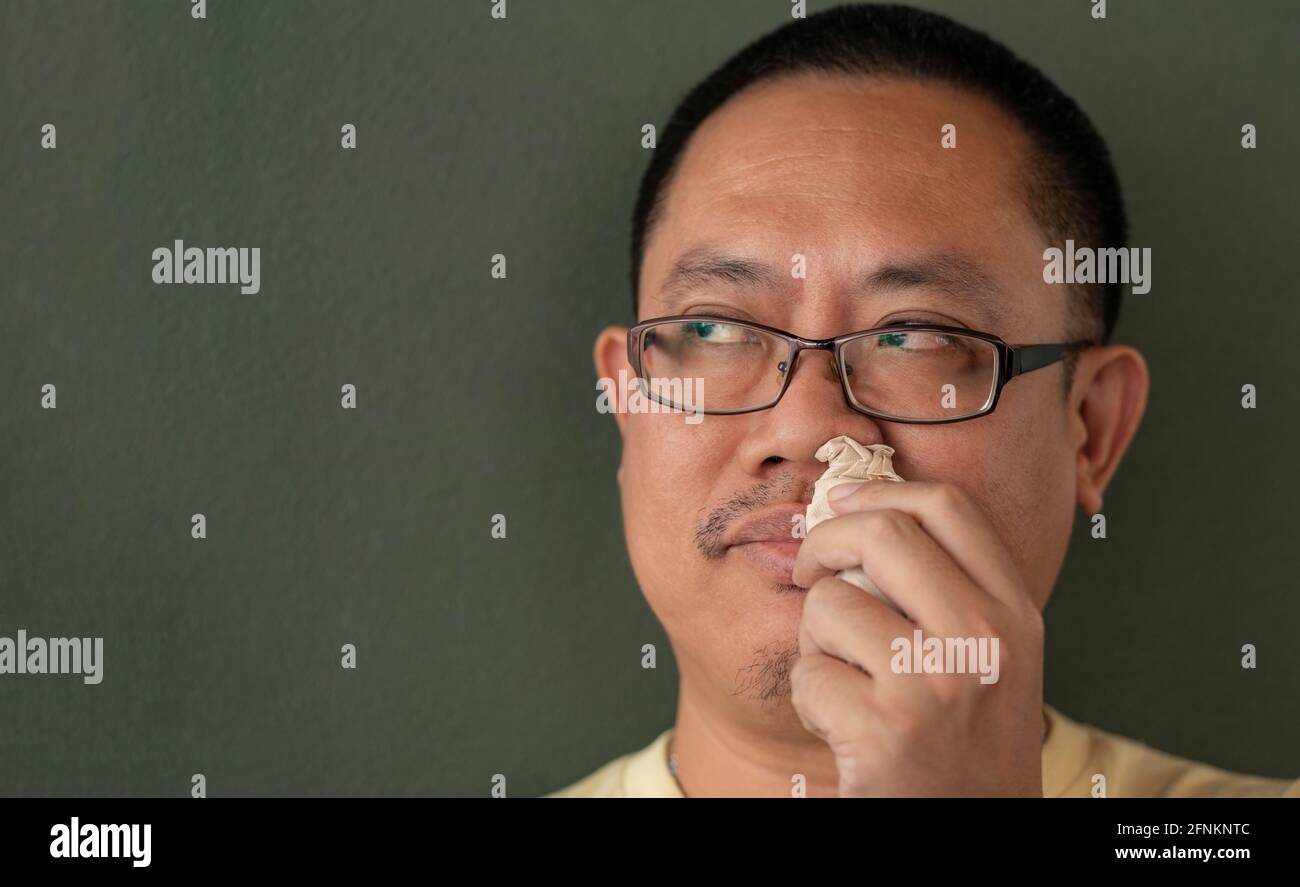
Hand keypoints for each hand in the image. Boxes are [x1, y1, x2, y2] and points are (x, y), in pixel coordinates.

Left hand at [790, 480, 1044, 796]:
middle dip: (824, 542)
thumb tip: (852, 508)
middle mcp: (985, 640)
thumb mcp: (985, 658)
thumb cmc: (963, 744)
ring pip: (829, 603)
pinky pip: (808, 673)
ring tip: (848, 681)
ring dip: (816, 641)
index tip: (841, 501)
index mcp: (1014, 614)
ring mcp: (936, 683)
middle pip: (883, 531)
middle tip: (810, 570)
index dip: (879, 490)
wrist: (969, 833)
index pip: (947, 506)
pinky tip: (846, 731)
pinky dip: (811, 700)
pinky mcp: (884, 728)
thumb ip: (942, 589)